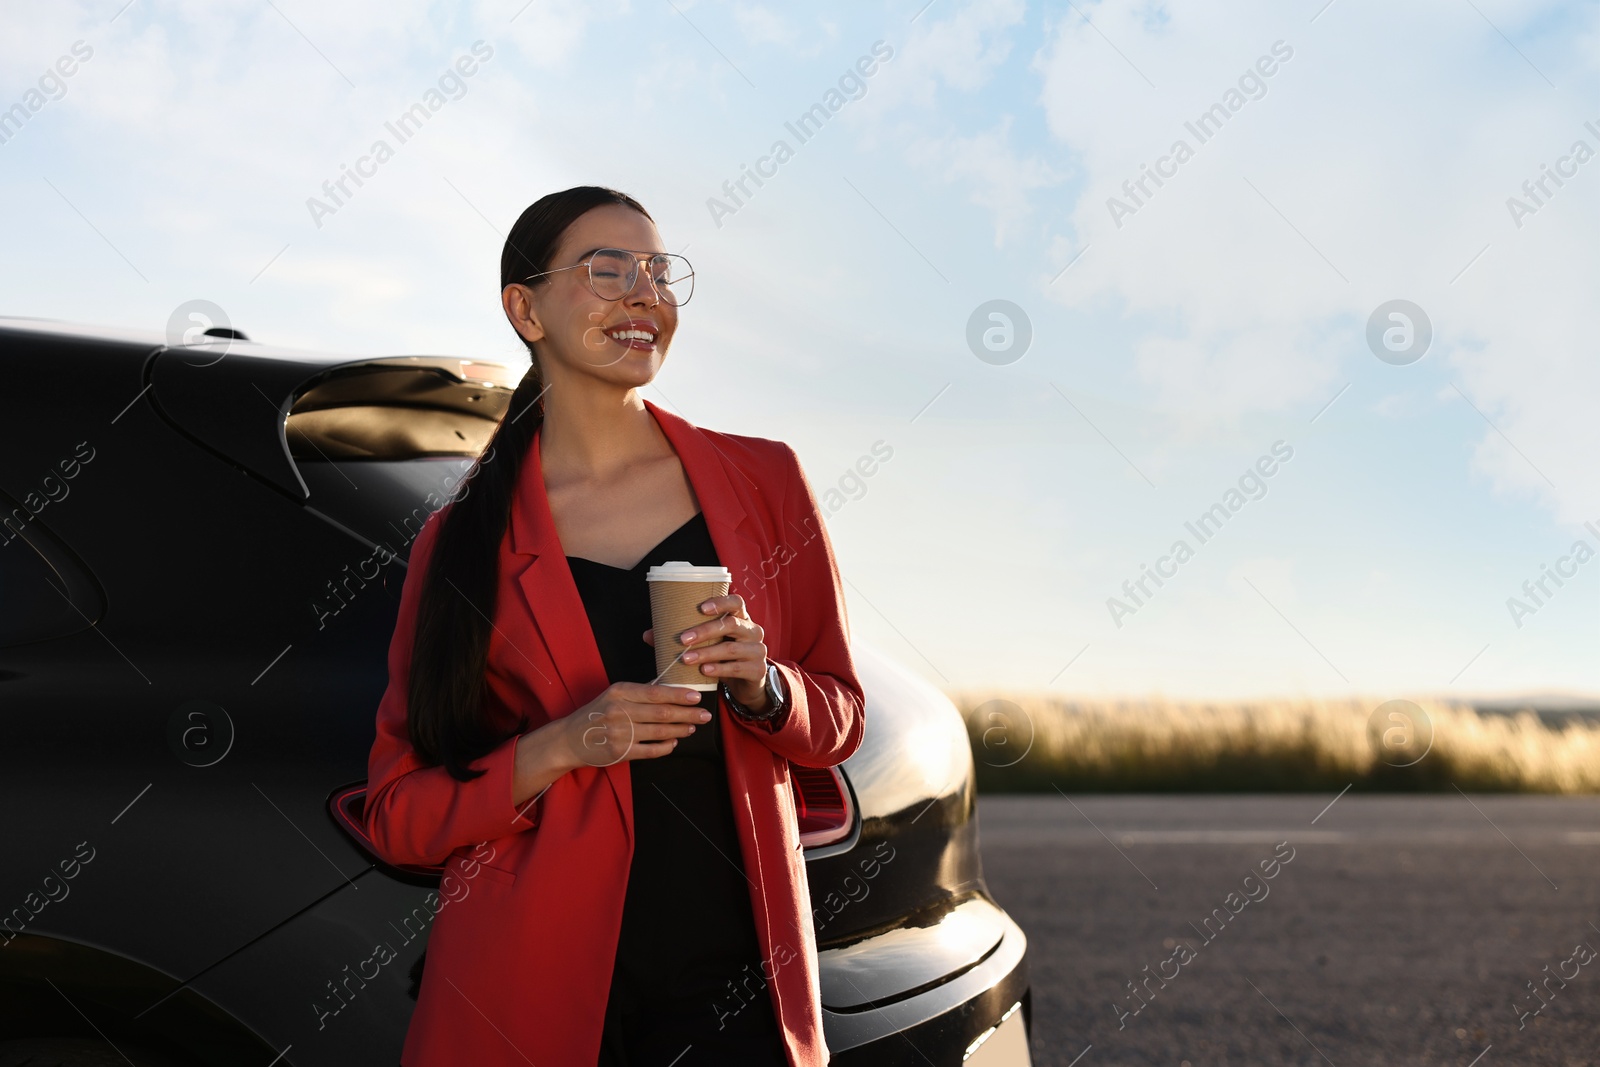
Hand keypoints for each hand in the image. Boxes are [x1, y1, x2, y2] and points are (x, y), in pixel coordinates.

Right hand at [556, 681, 710, 767]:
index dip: (680, 695)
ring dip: (680, 730)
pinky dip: (666, 747)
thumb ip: (639, 691)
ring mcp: (621, 733)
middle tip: (705, 714)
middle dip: (688, 714)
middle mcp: (620, 711)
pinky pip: (651, 750)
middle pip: (663, 713)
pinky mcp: (621, 752)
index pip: (657, 692)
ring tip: (692, 727)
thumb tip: (670, 686)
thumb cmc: (596, 713)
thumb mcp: (613, 695)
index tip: (697, 696)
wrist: (570, 738)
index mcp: (620, 692)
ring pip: (660, 732)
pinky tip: (675, 742)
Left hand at [643, 593, 769, 711]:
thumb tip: (648, 634)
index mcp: (741, 618)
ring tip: (687, 659)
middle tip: (683, 639)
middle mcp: (753, 631)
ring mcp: (758, 650)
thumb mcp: (708, 645)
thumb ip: (682, 637)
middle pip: (731, 624)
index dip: (721, 602)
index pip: (736, 602)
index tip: (701, 608)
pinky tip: (704, 671)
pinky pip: (737, 668)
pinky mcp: (757, 670)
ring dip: (707, 653)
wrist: (747, 684)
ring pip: (731, 648)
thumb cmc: (724, 657)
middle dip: (705, 631)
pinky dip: (719, 669)